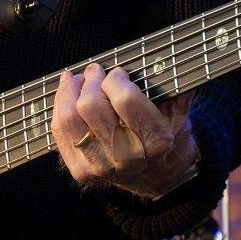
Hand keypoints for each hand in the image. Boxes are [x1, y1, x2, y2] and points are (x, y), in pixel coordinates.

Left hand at [52, 63, 198, 200]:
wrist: (159, 178)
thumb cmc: (167, 139)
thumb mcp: (180, 114)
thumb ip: (175, 88)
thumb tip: (165, 60)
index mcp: (155, 139)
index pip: (124, 99)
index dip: (116, 78)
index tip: (118, 73)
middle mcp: (127, 157)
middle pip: (90, 106)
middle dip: (90, 80)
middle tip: (95, 71)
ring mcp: (101, 167)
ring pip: (69, 119)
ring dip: (69, 90)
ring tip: (76, 79)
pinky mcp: (82, 171)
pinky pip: (60, 132)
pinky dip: (60, 108)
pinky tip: (67, 95)